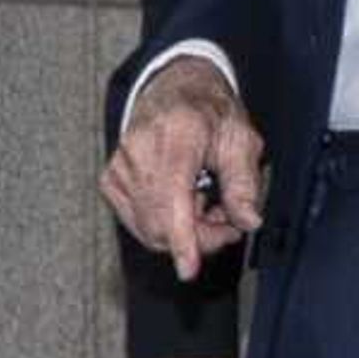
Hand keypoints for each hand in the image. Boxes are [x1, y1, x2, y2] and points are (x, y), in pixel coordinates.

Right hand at [98, 60, 265, 278]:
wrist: (174, 89)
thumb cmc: (209, 111)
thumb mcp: (241, 139)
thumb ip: (245, 183)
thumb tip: (248, 222)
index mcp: (175, 136)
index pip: (172, 200)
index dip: (182, 240)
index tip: (188, 269)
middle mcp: (138, 152)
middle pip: (162, 222)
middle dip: (201, 235)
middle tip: (230, 222)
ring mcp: (119, 168)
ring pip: (149, 228)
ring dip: (185, 230)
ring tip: (210, 206)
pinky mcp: (110, 181)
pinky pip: (137, 222)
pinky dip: (165, 223)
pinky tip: (186, 203)